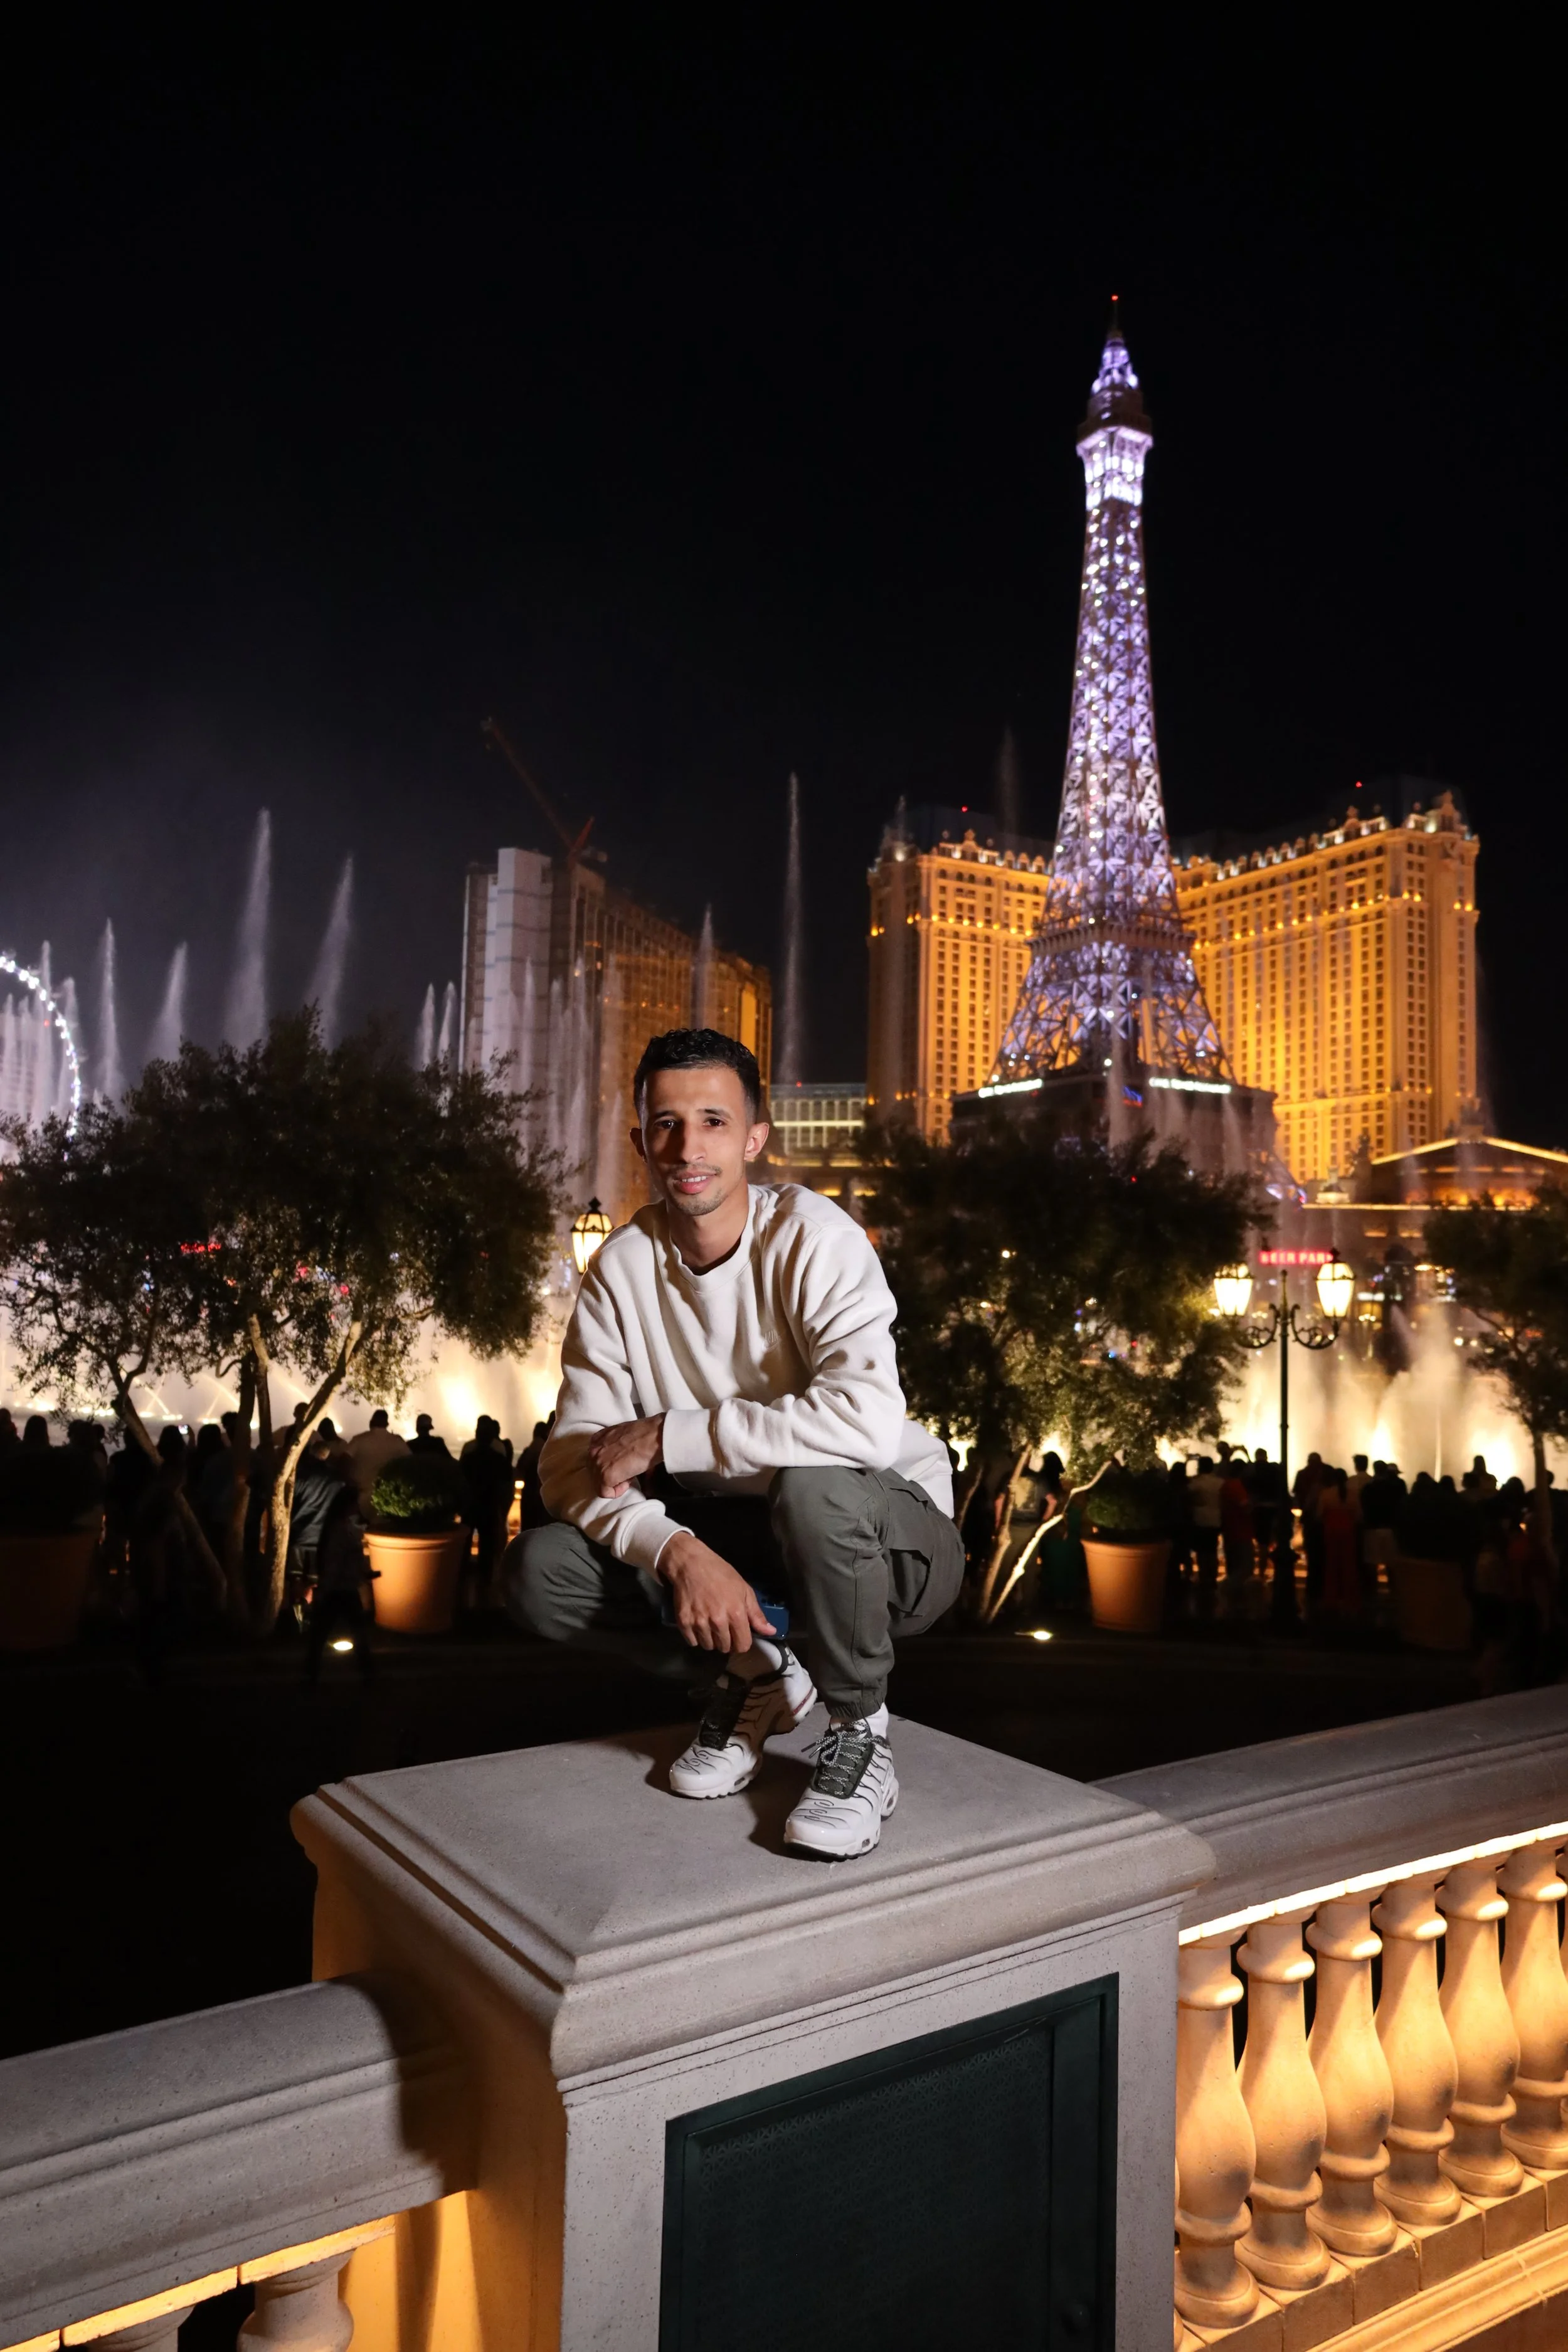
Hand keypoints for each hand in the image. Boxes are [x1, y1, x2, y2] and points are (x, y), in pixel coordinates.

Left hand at [588, 1413, 664, 1497]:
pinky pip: (604, 1493)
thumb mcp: (622, 1435)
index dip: (609, 1466)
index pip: (595, 1461)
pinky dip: (617, 1492)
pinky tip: (628, 1481)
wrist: (654, 1436)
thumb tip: (618, 1460)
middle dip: (610, 1476)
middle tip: (627, 1471)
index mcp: (597, 1440)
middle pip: (595, 1473)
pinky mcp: (605, 1476)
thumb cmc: (645, 1435)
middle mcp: (593, 1451)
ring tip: (629, 1474)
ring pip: (599, 1484)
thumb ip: (613, 1446)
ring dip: (614, 1483)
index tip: (622, 1466)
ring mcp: (598, 1464)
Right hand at [660, 1530, 773, 1652]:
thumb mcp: (744, 1590)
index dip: (742, 1642)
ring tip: (709, 1624)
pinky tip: (698, 1623)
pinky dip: (696, 1637)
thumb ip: (756, 1614)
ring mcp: (699, 1623)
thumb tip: (771, 1632)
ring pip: (708, 1646)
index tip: (738, 1635)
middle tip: (723, 1626)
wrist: (691, 1563)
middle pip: (725, 1648)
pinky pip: (692, 1642)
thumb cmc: (720, 1574)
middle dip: (726, 1641)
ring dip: (711, 1639)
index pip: (742, 1645)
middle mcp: (718, 1622)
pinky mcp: (683, 1622)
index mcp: (736, 1614)